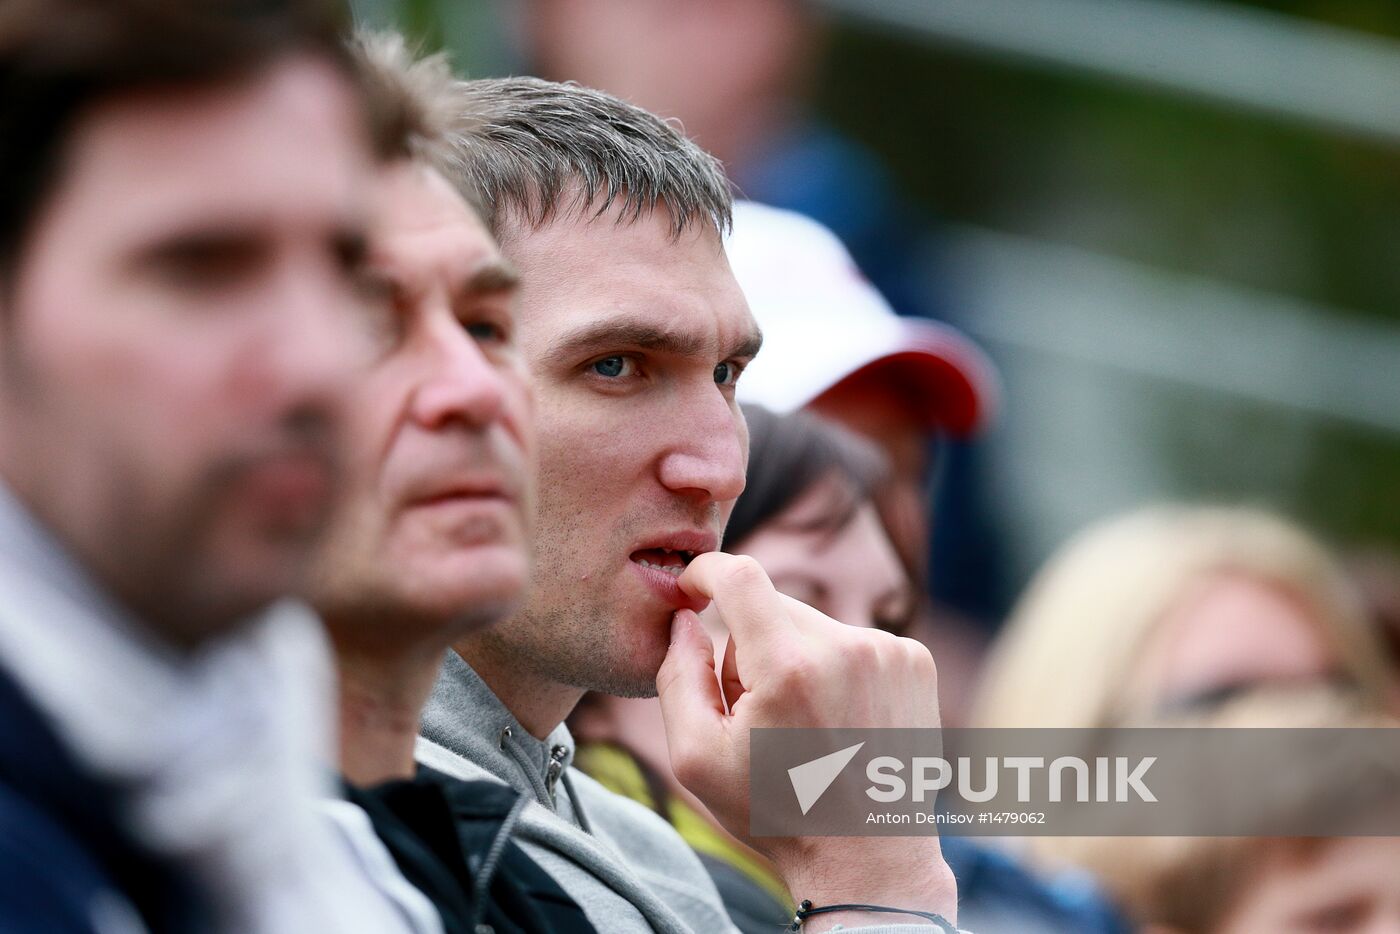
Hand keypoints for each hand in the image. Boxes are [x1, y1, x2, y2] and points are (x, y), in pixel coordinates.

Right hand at [655, 552, 956, 928]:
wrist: (867, 859)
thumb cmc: (776, 812)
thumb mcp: (697, 758)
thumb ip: (677, 677)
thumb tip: (683, 618)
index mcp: (789, 668)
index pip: (740, 576)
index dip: (706, 572)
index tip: (691, 585)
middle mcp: (846, 646)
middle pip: (773, 607)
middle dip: (751, 645)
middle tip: (756, 709)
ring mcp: (888, 651)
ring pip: (813, 625)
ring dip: (795, 657)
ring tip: (804, 725)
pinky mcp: (914, 660)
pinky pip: (851, 640)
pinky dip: (835, 667)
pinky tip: (840, 720)